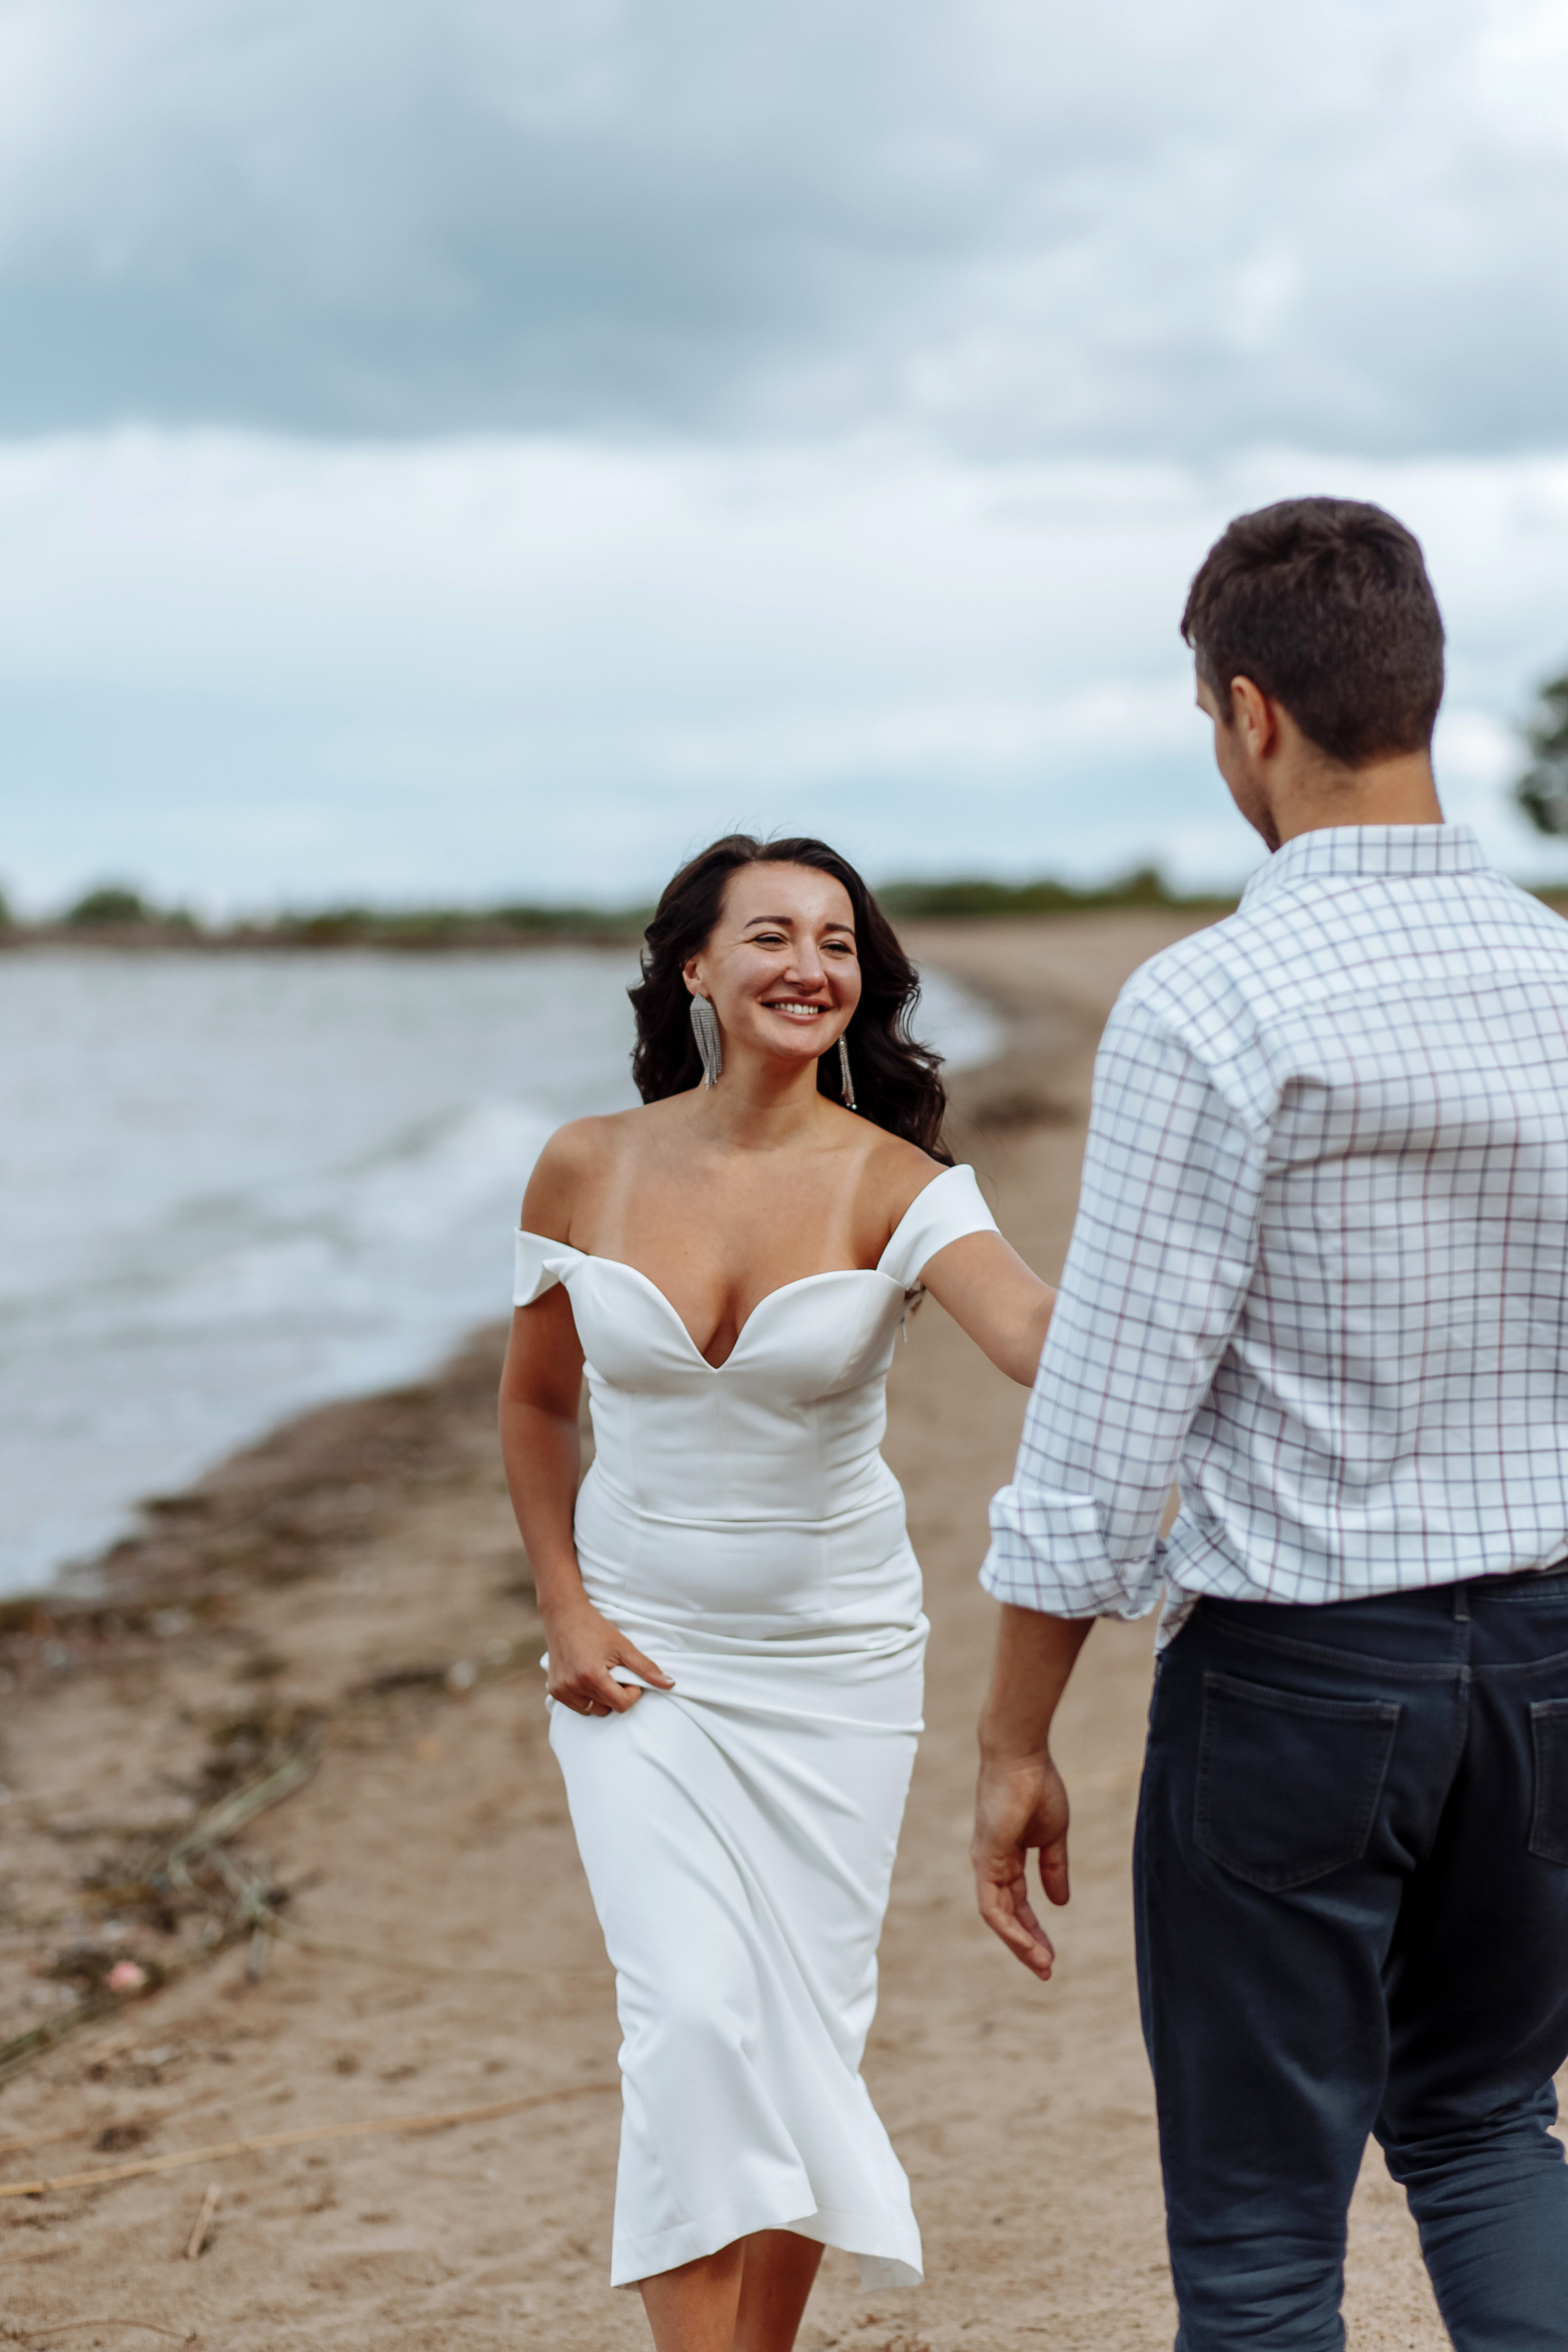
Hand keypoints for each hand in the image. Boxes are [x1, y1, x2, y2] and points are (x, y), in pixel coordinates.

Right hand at [544, 1598, 673, 1717]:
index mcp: (592, 1676)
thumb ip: (646, 1668)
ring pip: (593, 1711)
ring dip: (601, 1698)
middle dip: (616, 1694)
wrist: (563, 1614)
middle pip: (608, 1708)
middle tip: (613, 1672)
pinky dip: (586, 1698)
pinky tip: (585, 1676)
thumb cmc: (595, 1628)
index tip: (629, 1678)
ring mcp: (562, 1690)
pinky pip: (578, 1707)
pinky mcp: (555, 1691)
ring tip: (599, 1674)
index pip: (621, 1705)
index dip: (631, 1693)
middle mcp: (574, 1687)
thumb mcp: (623, 1646)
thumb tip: (670, 1684)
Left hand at [972, 1749, 1070, 1980]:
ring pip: (998, 1917)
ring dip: (1020, 1944)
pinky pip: (993, 1905)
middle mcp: (992, 1863)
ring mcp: (986, 1862)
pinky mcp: (986, 1859)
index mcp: (1006, 1857)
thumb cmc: (1037, 1786)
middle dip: (1026, 1944)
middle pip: (1006, 1915)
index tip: (1051, 1953)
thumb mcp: (1053, 1835)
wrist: (1022, 1756)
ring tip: (1043, 1966)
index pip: (1018, 1902)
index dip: (1034, 1929)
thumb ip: (1054, 1868)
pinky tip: (1027, 1945)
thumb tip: (1060, 1902)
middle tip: (1047, 1970)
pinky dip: (1010, 1928)